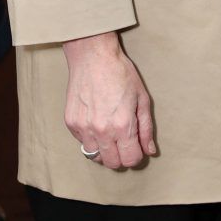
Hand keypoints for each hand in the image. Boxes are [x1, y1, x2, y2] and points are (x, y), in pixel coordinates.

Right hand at [62, 31, 155, 169]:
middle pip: (112, 163)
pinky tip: (97, 121)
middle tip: (124, 141)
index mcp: (122, 125)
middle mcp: (101, 131)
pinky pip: (82, 142)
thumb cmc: (120, 73)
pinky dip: (91, 138)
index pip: (130, 160)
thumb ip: (146, 127)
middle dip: (121, 156)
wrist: (93, 56)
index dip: (136, 155)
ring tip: (110, 133)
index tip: (136, 146)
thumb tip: (149, 150)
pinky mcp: (71, 124)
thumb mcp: (142, 97)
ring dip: (105, 150)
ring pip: (95, 157)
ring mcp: (83, 128)